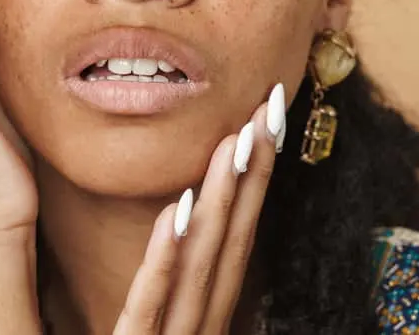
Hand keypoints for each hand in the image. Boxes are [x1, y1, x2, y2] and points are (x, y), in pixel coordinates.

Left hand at [112, 83, 286, 333]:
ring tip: (234, 139)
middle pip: (233, 241)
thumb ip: (166, 287)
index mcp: (204, 314)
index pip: (237, 237)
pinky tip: (175, 209)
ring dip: (221, 198)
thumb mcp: (158, 328)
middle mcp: (201, 325)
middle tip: (270, 106)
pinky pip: (148, 305)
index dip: (256, 177)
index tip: (268, 116)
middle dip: (253, 171)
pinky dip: (165, 257)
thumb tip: (178, 222)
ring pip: (201, 263)